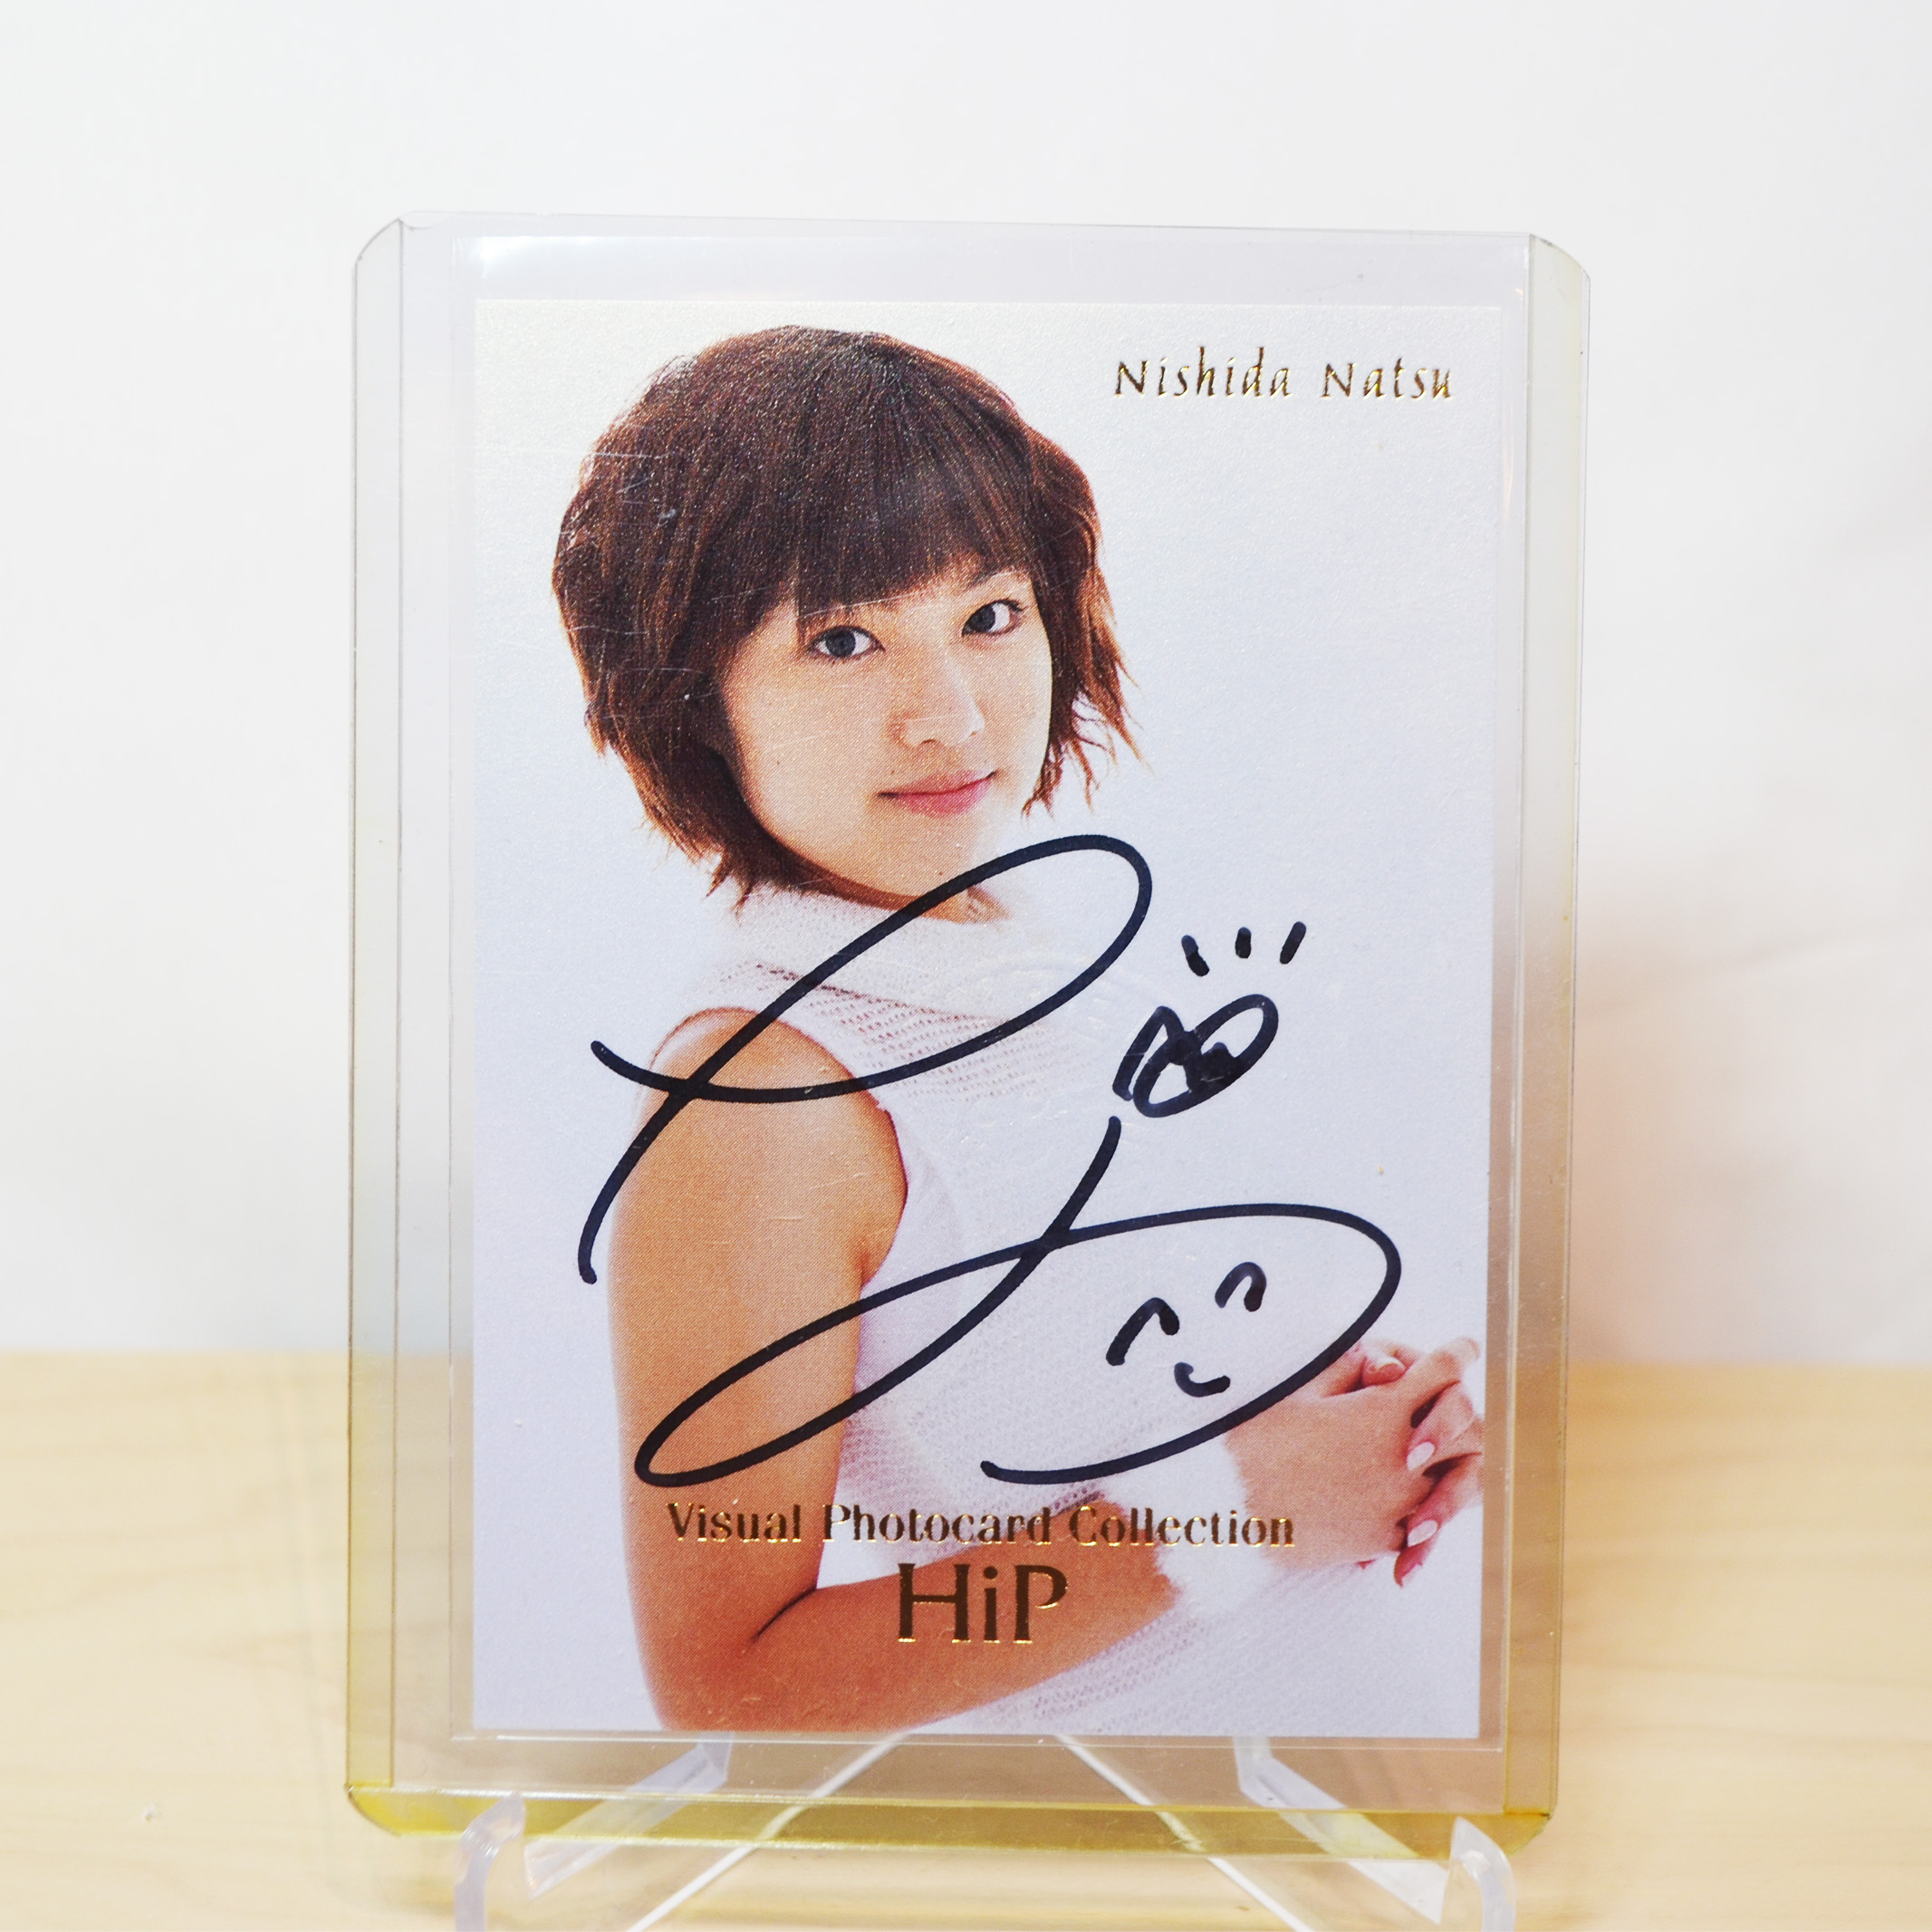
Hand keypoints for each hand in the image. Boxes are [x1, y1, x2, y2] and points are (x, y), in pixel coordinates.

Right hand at [1226, 1341, 1473, 1569]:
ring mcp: (1398, 1501)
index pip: (1442, 1371)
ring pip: (1455, 1482)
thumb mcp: (1299, 1394)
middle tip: (1449, 1407)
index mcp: (1382, 1410)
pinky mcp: (1383, 1538)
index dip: (1458, 1353)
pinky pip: (1423, 1526)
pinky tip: (1399, 1511)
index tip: (1465, 1347)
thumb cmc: (1255, 1445)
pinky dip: (1419, 1514)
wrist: (1230, 1513)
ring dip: (1449, 1466)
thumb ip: (1346, 1372)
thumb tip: (1375, 1358)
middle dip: (1461, 1413)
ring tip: (1433, 1461)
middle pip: (1467, 1428)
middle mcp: (1402, 1455)